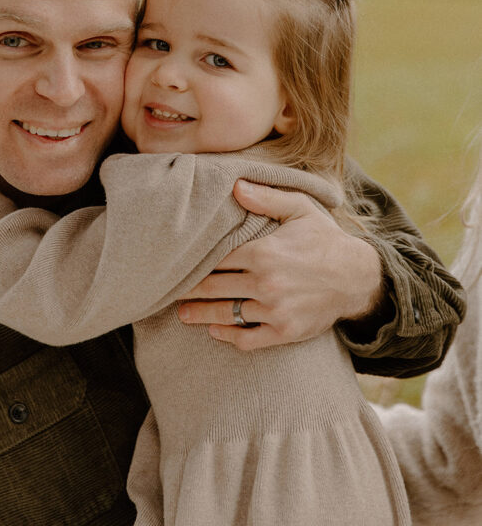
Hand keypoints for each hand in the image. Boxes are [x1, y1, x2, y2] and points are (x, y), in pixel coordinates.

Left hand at [178, 181, 383, 350]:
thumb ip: (266, 197)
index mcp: (264, 252)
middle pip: (213, 287)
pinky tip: (214, 330)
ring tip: (182, 313)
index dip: (195, 261)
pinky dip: (228, 336)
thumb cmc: (324, 239)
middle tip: (168, 289)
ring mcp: (274, 310)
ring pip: (225, 314)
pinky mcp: (284, 332)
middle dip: (188, 289)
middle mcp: (266, 283)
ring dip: (199, 315)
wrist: (357, 277)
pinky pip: (247, 339)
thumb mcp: (300, 209)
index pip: (216, 258)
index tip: (176, 261)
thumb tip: (235, 186)